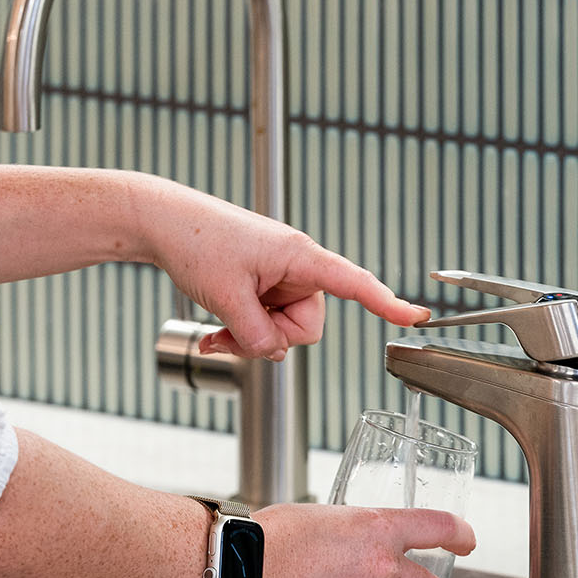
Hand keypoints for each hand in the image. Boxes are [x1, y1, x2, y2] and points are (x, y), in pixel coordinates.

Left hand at [140, 179, 429, 359]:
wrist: (162, 222)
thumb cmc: (196, 241)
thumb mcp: (227, 297)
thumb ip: (258, 335)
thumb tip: (276, 355)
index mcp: (299, 257)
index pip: (355, 283)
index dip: (386, 303)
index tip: (415, 316)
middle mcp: (296, 267)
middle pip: (306, 327)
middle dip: (270, 338)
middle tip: (233, 329)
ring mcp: (278, 279)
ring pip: (282, 332)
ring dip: (249, 338)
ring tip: (217, 325)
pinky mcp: (262, 287)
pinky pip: (264, 325)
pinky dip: (240, 333)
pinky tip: (213, 332)